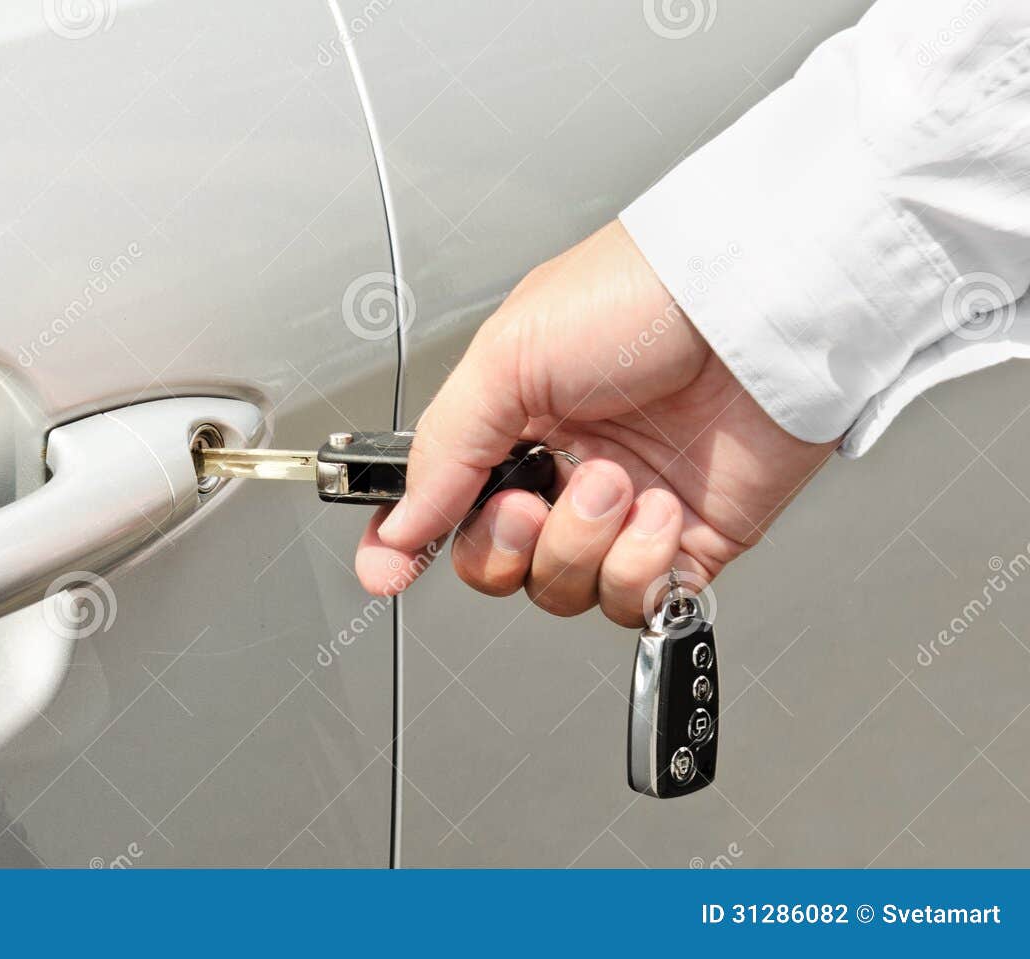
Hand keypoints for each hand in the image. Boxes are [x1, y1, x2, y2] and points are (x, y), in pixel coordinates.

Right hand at [354, 220, 836, 624]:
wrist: (752, 308)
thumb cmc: (637, 296)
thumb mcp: (506, 358)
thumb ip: (442, 452)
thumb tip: (399, 525)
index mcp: (511, 422)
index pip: (442, 504)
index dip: (407, 544)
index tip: (386, 571)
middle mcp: (563, 469)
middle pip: (498, 563)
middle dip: (507, 545)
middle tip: (532, 501)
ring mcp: (625, 511)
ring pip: (564, 589)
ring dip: (582, 544)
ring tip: (615, 482)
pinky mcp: (688, 541)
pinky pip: (638, 600)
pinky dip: (640, 567)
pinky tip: (658, 511)